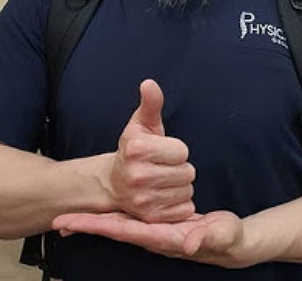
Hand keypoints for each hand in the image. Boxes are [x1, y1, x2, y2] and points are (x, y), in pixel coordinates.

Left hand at [52, 210, 250, 268]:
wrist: (232, 242)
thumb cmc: (227, 238)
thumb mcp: (221, 235)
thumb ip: (206, 237)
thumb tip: (189, 243)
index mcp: (162, 238)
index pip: (123, 231)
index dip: (97, 225)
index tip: (73, 223)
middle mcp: (152, 236)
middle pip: (113, 229)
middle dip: (86, 224)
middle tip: (59, 220)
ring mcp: (153, 231)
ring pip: (118, 225)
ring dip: (95, 221)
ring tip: (70, 218)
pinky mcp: (158, 224)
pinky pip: (129, 221)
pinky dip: (110, 217)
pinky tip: (101, 212)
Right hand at [109, 79, 195, 222]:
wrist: (114, 183)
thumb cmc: (134, 150)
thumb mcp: (141, 124)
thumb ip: (150, 103)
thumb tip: (149, 83)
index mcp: (137, 149)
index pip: (182, 151)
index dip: (176, 150)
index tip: (161, 152)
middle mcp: (137, 175)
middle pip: (187, 171)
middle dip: (179, 168)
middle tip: (162, 168)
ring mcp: (143, 199)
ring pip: (187, 190)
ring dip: (180, 186)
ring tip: (161, 181)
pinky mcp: (151, 218)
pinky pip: (185, 208)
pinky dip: (179, 203)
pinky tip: (163, 196)